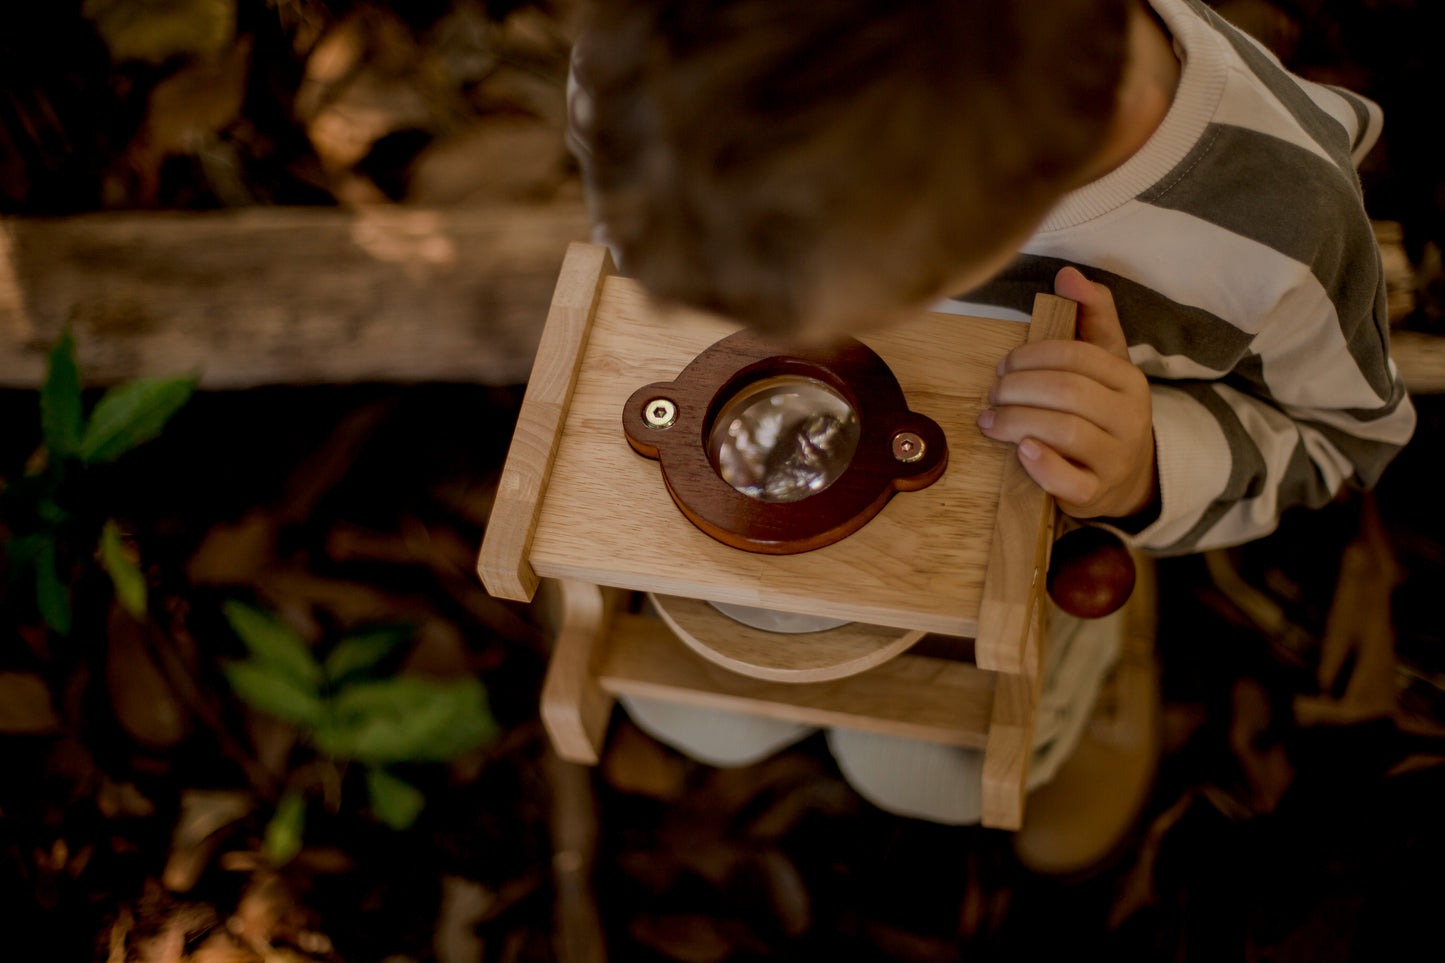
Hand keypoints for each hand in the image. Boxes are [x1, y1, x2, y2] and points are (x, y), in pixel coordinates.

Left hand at [977, 267, 1157, 519]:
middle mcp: (1129, 418)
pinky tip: (1020, 450)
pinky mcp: (1096, 494)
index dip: (1031, 355)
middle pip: (1067, 392)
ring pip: (1065, 431)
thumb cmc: (1103, 411)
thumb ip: (1092, 315)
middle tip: (992, 393)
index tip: (1004, 365)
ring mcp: (1115, 458)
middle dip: (1018, 388)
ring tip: (989, 420)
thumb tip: (1067, 274)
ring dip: (1016, 421)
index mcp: (1128, 380)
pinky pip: (1070, 481)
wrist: (1128, 477)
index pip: (1077, 355)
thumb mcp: (1105, 362)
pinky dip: (1041, 464)